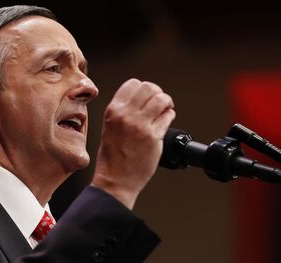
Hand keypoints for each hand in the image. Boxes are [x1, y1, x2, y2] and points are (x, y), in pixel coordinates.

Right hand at [91, 78, 174, 208]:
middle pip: (149, 88)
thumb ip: (123, 112)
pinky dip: (170, 116)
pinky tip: (166, 121)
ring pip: (161, 99)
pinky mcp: (153, 137)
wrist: (115, 180)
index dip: (143, 89)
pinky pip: (168, 116)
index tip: (148, 97)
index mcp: (113, 111)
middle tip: (160, 102)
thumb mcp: (110, 127)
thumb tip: (142, 100)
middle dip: (157, 92)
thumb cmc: (112, 158)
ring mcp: (140, 125)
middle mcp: (126, 115)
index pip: (132, 84)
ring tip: (166, 110)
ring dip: (167, 102)